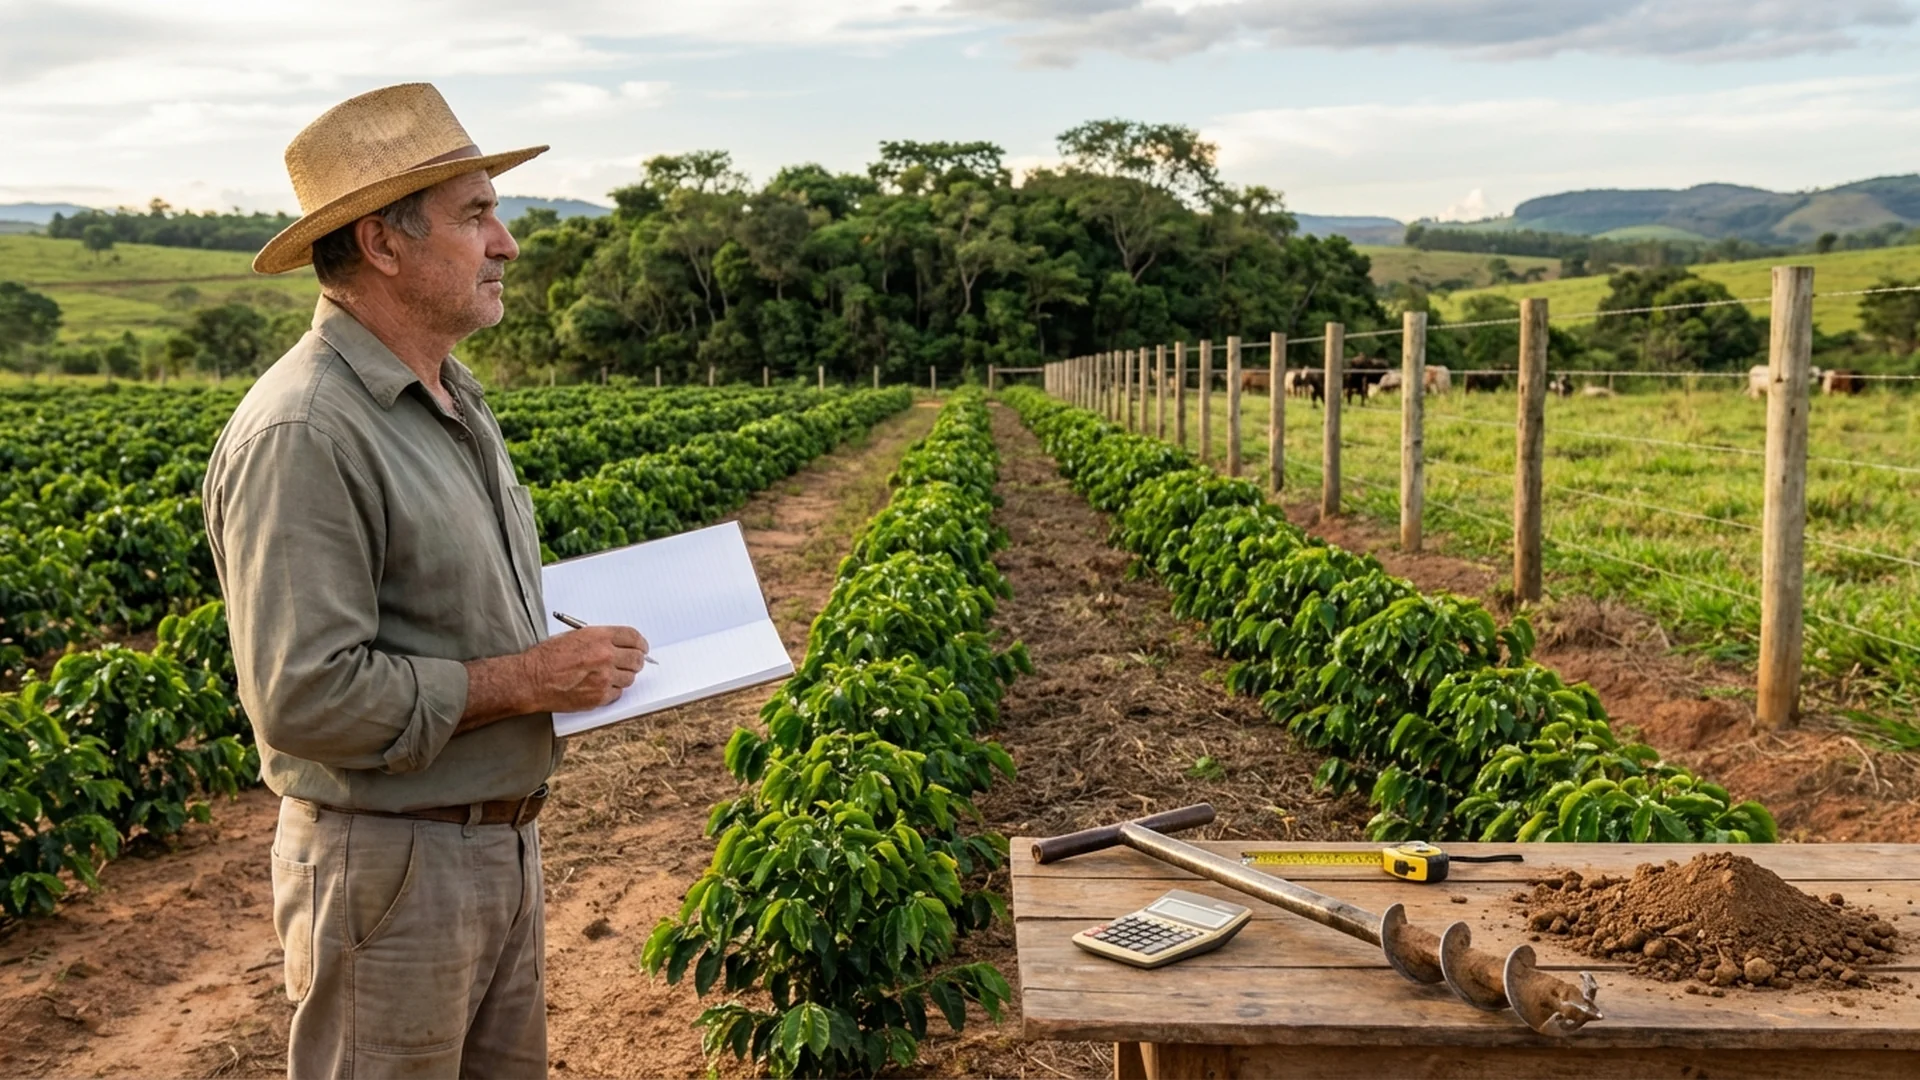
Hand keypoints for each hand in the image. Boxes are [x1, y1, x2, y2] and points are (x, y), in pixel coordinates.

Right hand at [523, 625, 648, 711]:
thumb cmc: (546, 657)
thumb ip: (599, 639)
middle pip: (637, 659)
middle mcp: (605, 656)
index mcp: (599, 637)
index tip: (642, 647)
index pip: (633, 637)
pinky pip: (618, 693)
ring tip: (609, 675)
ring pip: (630, 678)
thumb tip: (618, 644)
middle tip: (631, 662)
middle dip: (636, 660)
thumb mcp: (574, 636)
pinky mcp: (599, 697)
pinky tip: (601, 686)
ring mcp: (604, 678)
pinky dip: (613, 690)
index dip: (640, 643)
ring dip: (624, 676)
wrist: (531, 680)